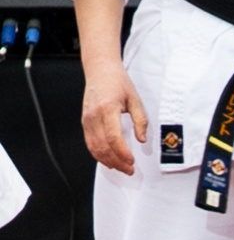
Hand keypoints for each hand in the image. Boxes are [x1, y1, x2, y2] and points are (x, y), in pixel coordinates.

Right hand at [80, 55, 147, 174]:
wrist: (100, 70)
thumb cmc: (117, 82)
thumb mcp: (135, 100)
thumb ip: (141, 121)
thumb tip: (142, 140)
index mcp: (107, 109)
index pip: (113, 138)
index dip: (122, 153)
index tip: (132, 161)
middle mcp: (93, 115)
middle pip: (103, 146)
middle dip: (117, 162)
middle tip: (130, 170)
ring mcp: (87, 119)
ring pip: (94, 147)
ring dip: (108, 161)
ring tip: (121, 168)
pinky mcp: (84, 121)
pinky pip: (89, 142)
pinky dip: (98, 154)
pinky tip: (108, 160)